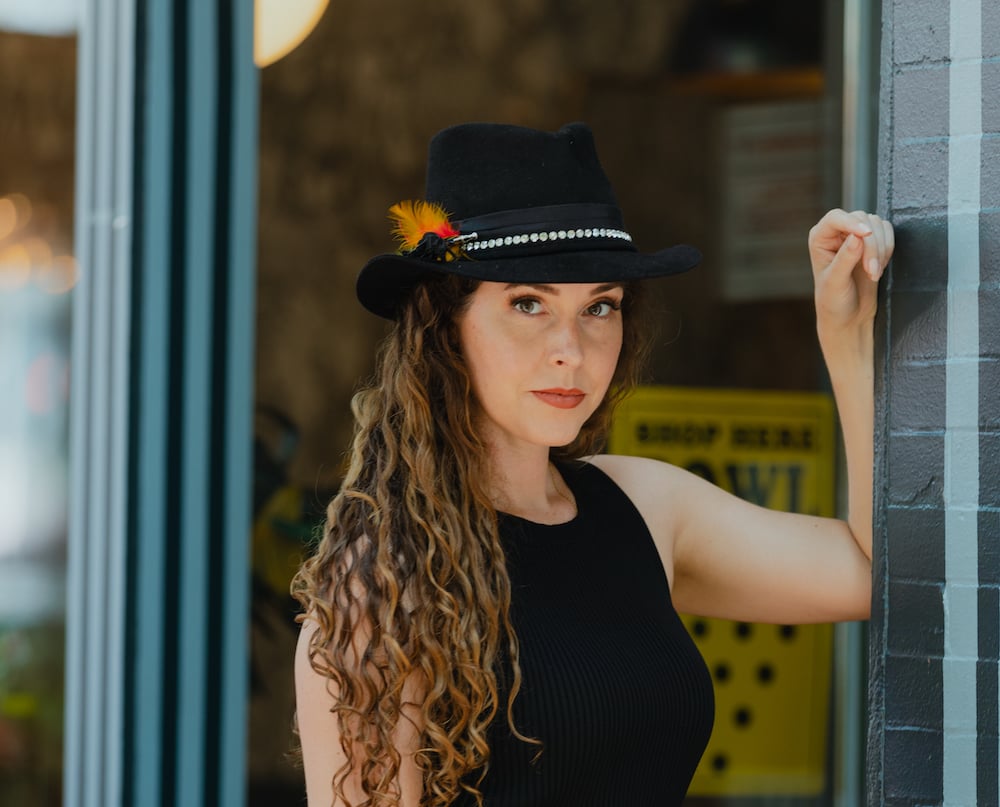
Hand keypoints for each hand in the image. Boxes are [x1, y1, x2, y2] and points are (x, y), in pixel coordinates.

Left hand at [809, 208, 893, 334]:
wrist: (849, 317)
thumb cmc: (834, 302)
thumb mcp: (836, 282)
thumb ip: (845, 259)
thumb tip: (857, 236)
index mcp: (820, 238)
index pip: (835, 217)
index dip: (852, 222)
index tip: (866, 234)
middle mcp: (837, 233)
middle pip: (862, 220)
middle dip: (871, 246)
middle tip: (872, 272)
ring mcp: (856, 236)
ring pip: (878, 225)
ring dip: (882, 249)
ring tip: (873, 274)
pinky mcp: (873, 243)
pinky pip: (888, 233)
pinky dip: (889, 249)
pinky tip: (879, 268)